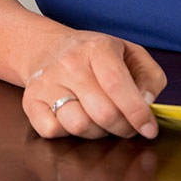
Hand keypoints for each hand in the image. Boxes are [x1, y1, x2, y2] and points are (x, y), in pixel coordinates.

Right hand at [21, 31, 166, 139]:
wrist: (46, 48)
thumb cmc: (92, 55)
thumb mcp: (129, 53)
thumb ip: (149, 76)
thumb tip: (147, 101)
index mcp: (96, 48)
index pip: (117, 85)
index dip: (137, 112)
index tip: (149, 129)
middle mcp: (69, 64)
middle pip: (102, 112)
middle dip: (122, 127)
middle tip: (127, 126)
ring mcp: (46, 83)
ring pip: (78, 125)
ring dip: (97, 132)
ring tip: (100, 121)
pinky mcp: (31, 101)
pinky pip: (52, 131)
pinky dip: (67, 133)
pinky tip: (75, 118)